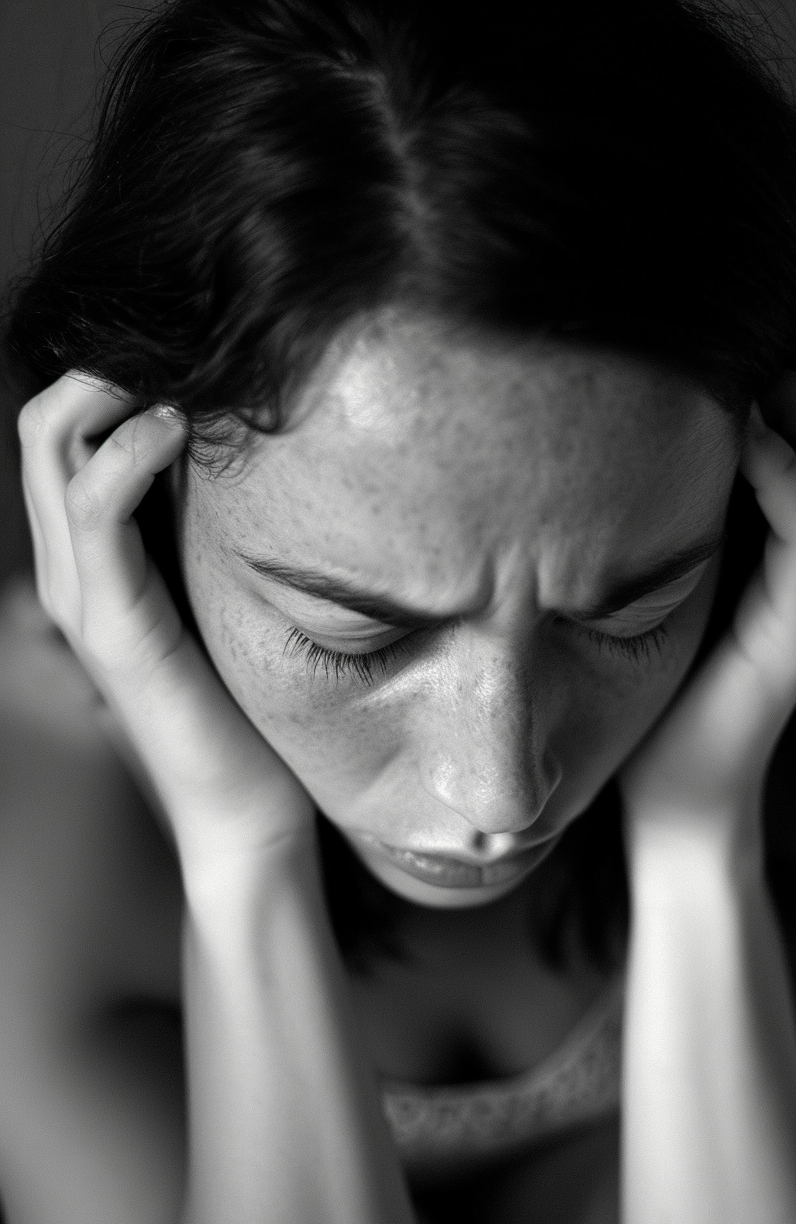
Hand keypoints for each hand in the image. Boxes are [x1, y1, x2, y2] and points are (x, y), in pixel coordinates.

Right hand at [19, 372, 316, 874]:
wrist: (248, 814)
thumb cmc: (252, 708)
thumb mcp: (230, 595)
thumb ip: (215, 535)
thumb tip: (259, 458)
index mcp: (97, 565)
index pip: (66, 437)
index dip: (109, 378)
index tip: (189, 353)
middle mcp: (73, 574)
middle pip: (46, 427)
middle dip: (100, 367)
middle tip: (175, 346)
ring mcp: (83, 600)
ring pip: (52, 449)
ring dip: (108, 390)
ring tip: (178, 375)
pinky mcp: (114, 627)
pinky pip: (96, 508)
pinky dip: (128, 450)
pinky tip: (177, 428)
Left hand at [618, 372, 795, 848]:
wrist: (672, 788)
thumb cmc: (653, 681)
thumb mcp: (663, 576)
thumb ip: (676, 514)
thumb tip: (622, 441)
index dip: (790, 384)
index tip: (707, 378)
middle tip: (723, 389)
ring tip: (725, 407)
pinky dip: (779, 470)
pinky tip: (731, 449)